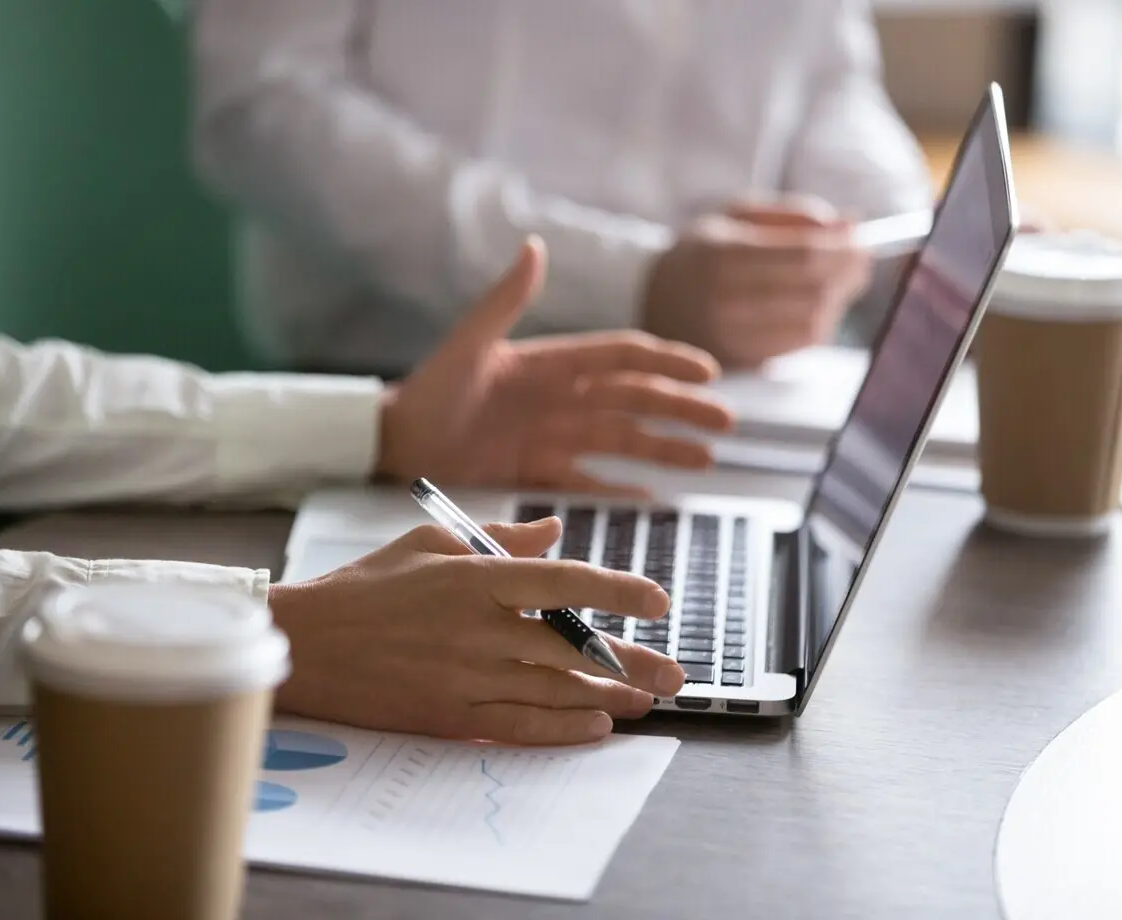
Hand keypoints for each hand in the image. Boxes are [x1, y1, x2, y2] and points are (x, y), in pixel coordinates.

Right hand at [268, 518, 686, 745]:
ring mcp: (465, 677)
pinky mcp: (448, 716)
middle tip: (675, 674)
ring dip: (608, 697)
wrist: (307, 643)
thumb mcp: (429, 543)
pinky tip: (595, 727)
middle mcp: (478, 628)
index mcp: (476, 578)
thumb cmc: (367, 586)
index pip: (565, 582)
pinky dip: (561, 728)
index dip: (619, 590)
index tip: (659, 601)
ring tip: (645, 700)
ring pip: (554, 690)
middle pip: (573, 648)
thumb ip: (499, 539)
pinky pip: (518, 726)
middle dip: (632, 662)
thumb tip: (554, 532)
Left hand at [376, 236, 733, 496]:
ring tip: (705, 459)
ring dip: (664, 448)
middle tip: (726, 422)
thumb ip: (505, 300)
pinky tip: (654, 498)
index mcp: (552, 362)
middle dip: (681, 409)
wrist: (396, 441)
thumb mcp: (469, 343)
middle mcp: (562, 397)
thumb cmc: (428, 388)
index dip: (666, 361)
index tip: (706, 371)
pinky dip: (620, 488)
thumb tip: (534, 247)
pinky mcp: (538, 471)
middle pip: (636, 401)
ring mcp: (554, 435)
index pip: (622, 356)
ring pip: (622, 440)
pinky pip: (589, 480)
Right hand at [641, 196, 872, 369]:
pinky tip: (813, 307)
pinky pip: (797, 346)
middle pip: (813, 291)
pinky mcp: (737, 360)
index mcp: (722, 254)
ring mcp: (729, 335)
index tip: (863, 240)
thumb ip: (792, 215)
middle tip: (860, 261)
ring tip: (835, 283)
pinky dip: (817, 324)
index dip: (844, 249)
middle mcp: (723, 299)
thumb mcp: (735, 215)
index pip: (805, 255)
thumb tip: (849, 224)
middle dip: (848, 274)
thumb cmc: (703, 251)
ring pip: (811, 322)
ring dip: (835, 301)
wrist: (650, 299)